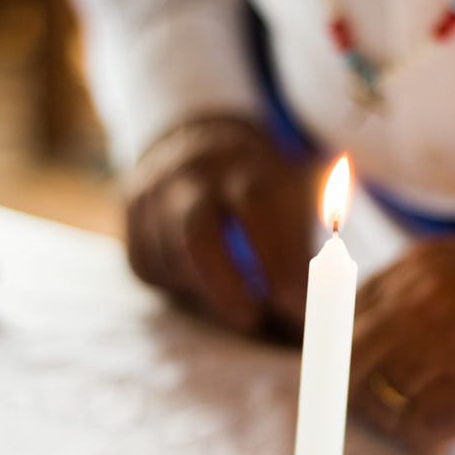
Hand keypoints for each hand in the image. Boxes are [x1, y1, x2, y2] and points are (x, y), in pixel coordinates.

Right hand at [124, 115, 313, 338]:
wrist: (198, 135)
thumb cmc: (259, 181)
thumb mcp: (291, 191)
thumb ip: (307, 244)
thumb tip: (324, 309)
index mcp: (240, 162)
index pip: (255, 208)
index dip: (276, 260)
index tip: (296, 303)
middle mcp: (190, 172)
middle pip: (195, 232)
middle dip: (226, 286)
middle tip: (254, 320)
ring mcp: (152, 192)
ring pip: (168, 257)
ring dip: (206, 291)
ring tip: (238, 306)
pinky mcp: (130, 215)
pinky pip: (148, 265)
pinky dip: (179, 285)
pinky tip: (204, 283)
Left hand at [348, 234, 454, 454]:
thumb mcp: (453, 268)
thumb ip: (404, 293)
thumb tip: (357, 338)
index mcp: (410, 271)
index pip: (338, 318)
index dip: (336, 355)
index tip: (345, 377)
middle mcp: (418, 301)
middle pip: (347, 363)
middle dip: (354, 394)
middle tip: (383, 407)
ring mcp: (444, 342)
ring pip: (380, 400)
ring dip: (394, 422)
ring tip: (423, 421)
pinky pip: (422, 429)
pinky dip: (427, 442)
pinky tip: (445, 436)